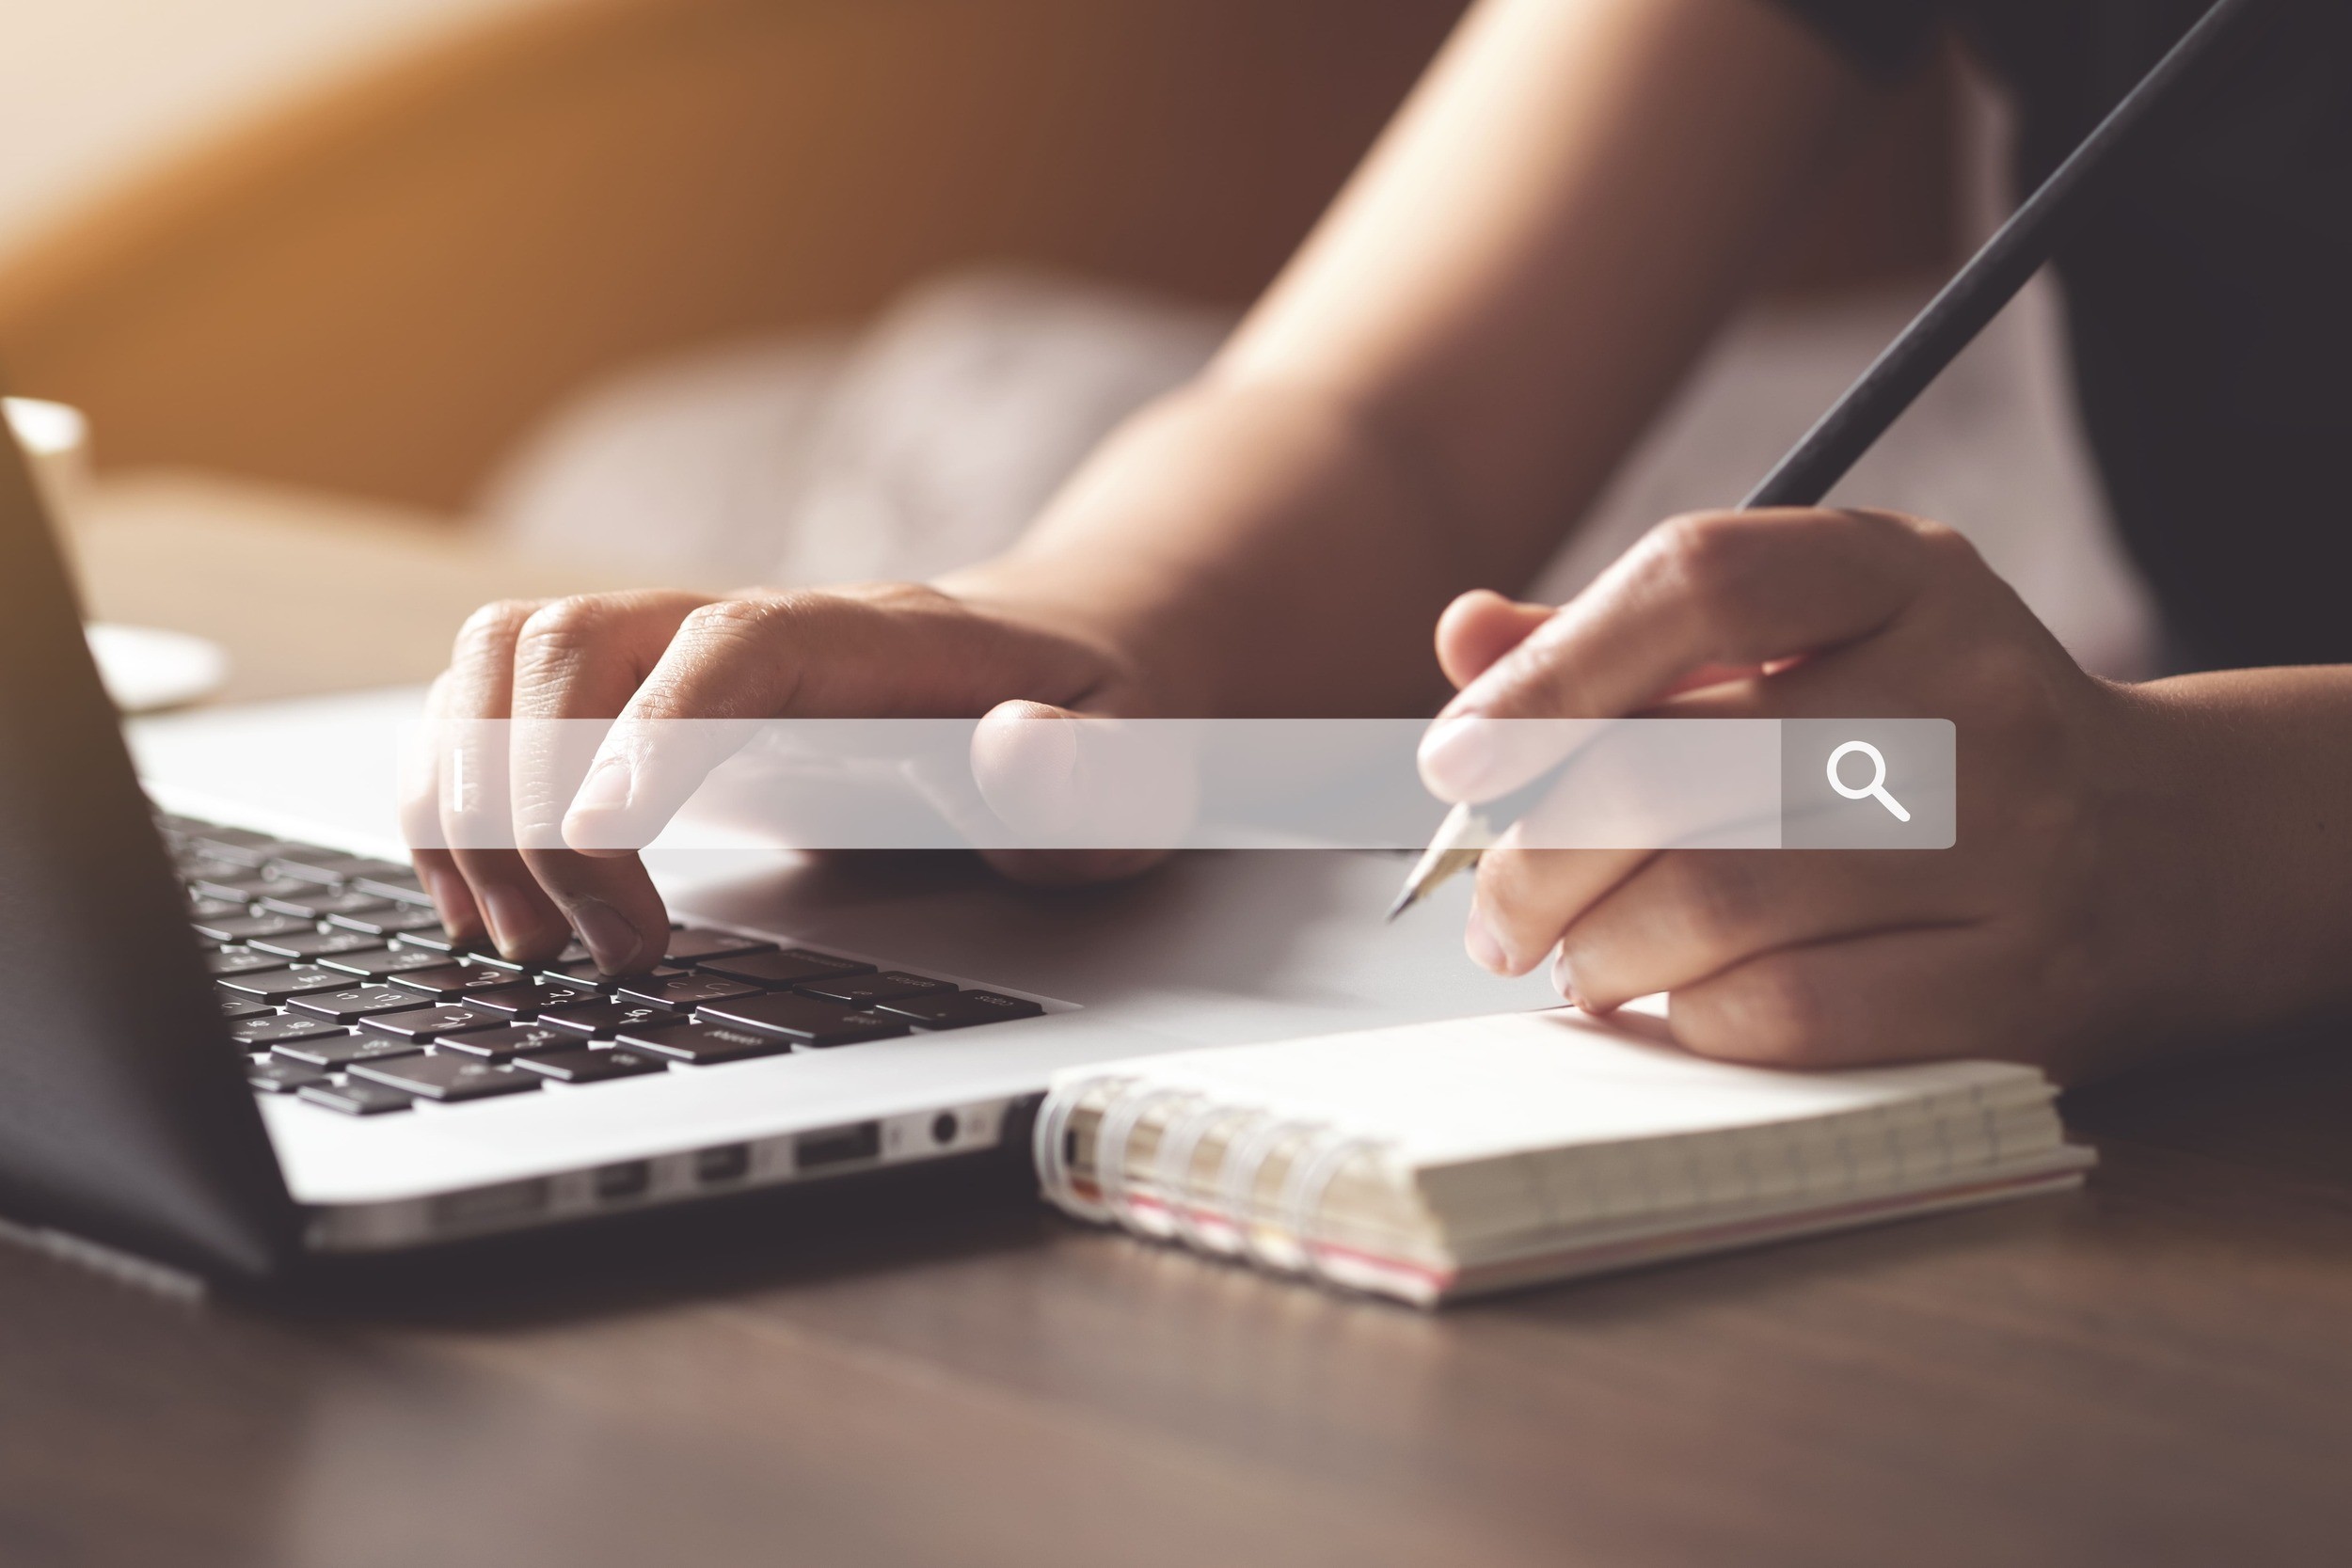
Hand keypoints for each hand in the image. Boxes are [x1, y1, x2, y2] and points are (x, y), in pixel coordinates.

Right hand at [407, 582, 1162, 972]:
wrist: (1072, 658)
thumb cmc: (1099, 726)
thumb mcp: (1134, 771)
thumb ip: (1086, 775)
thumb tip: (1020, 746)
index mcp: (881, 638)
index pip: (742, 643)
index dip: (656, 726)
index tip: (596, 839)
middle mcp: (759, 623)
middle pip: (581, 639)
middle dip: (538, 798)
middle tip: (591, 950)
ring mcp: (686, 650)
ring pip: (509, 656)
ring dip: (472, 791)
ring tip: (519, 935)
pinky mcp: (643, 694)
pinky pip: (496, 698)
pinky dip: (455, 787)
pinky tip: (487, 895)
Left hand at [1419, 507, 2169, 1080]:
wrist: (2170, 847)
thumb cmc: (1929, 732)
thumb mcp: (1809, 640)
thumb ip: (1629, 640)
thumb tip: (1465, 642)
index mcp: (1903, 573)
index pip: (1700, 577)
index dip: (1549, 675)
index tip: (1457, 760)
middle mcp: (1969, 693)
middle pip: (1677, 766)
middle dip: (1536, 857)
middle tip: (1493, 909)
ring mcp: (2010, 843)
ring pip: (1716, 901)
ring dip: (1597, 949)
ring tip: (1574, 957)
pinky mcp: (2022, 985)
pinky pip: (1792, 1015)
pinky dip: (1693, 1018)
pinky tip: (1677, 1004)